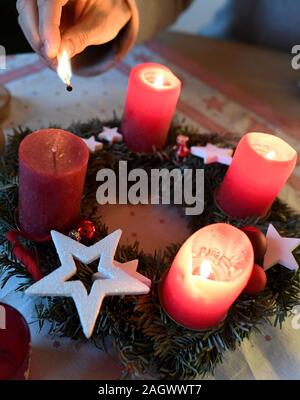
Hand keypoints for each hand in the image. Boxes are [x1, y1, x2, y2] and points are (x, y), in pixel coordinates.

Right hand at [16, 0, 130, 66]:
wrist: (108, 8)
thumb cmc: (107, 13)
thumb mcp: (99, 27)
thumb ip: (80, 39)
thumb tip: (61, 54)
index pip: (50, 0)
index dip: (47, 26)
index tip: (51, 51)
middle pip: (29, 6)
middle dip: (38, 37)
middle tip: (52, 61)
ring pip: (25, 15)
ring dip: (36, 42)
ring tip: (54, 62)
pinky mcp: (38, 7)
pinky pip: (29, 23)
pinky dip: (38, 41)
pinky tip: (51, 55)